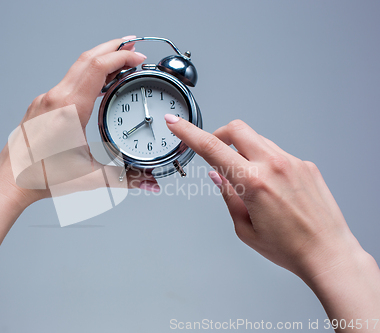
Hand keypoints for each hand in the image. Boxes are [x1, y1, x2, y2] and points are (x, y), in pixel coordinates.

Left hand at [0, 37, 158, 209]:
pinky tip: (96, 86)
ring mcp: (45, 100)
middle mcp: (55, 98)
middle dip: (112, 47)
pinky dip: (86, 75)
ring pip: (75, 67)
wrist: (9, 182)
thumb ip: (125, 178)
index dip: (121, 56)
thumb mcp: (90, 177)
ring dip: (99, 59)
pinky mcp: (40, 106)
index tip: (138, 57)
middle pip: (87, 58)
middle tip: (132, 45)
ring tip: (118, 62)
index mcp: (69, 109)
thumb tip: (149, 183)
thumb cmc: (41, 178)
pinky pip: (66, 81)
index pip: (98, 67)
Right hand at [165, 115, 379, 325]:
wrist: (329, 253)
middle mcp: (274, 165)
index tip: (176, 124)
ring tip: (250, 183)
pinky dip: (265, 163)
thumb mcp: (245, 229)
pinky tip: (273, 188)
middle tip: (216, 153)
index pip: (212, 149)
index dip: (189, 133)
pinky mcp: (306, 165)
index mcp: (253, 182)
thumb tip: (218, 176)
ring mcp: (293, 162)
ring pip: (258, 141)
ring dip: (244, 152)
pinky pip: (277, 154)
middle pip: (237, 129)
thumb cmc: (289, 248)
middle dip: (219, 135)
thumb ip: (228, 196)